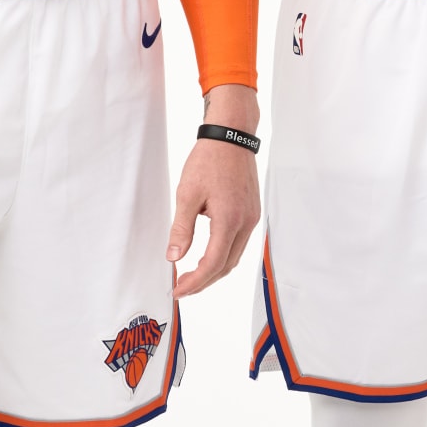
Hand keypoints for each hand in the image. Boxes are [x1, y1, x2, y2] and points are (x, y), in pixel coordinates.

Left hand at [166, 87, 261, 296]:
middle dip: (204, 281)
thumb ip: (181, 229)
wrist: (231, 136)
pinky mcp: (252, 212)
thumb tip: (174, 256)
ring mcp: (252, 218)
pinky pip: (239, 242)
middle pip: (227, 265)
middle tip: (182, 286)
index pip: (213, 264)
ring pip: (235, 256)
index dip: (195, 282)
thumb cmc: (209, 160)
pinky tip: (208, 254)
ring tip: (192, 275)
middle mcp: (246, 223)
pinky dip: (223, 254)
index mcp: (229, 220)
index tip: (179, 290)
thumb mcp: (187, 194)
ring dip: (215, 270)